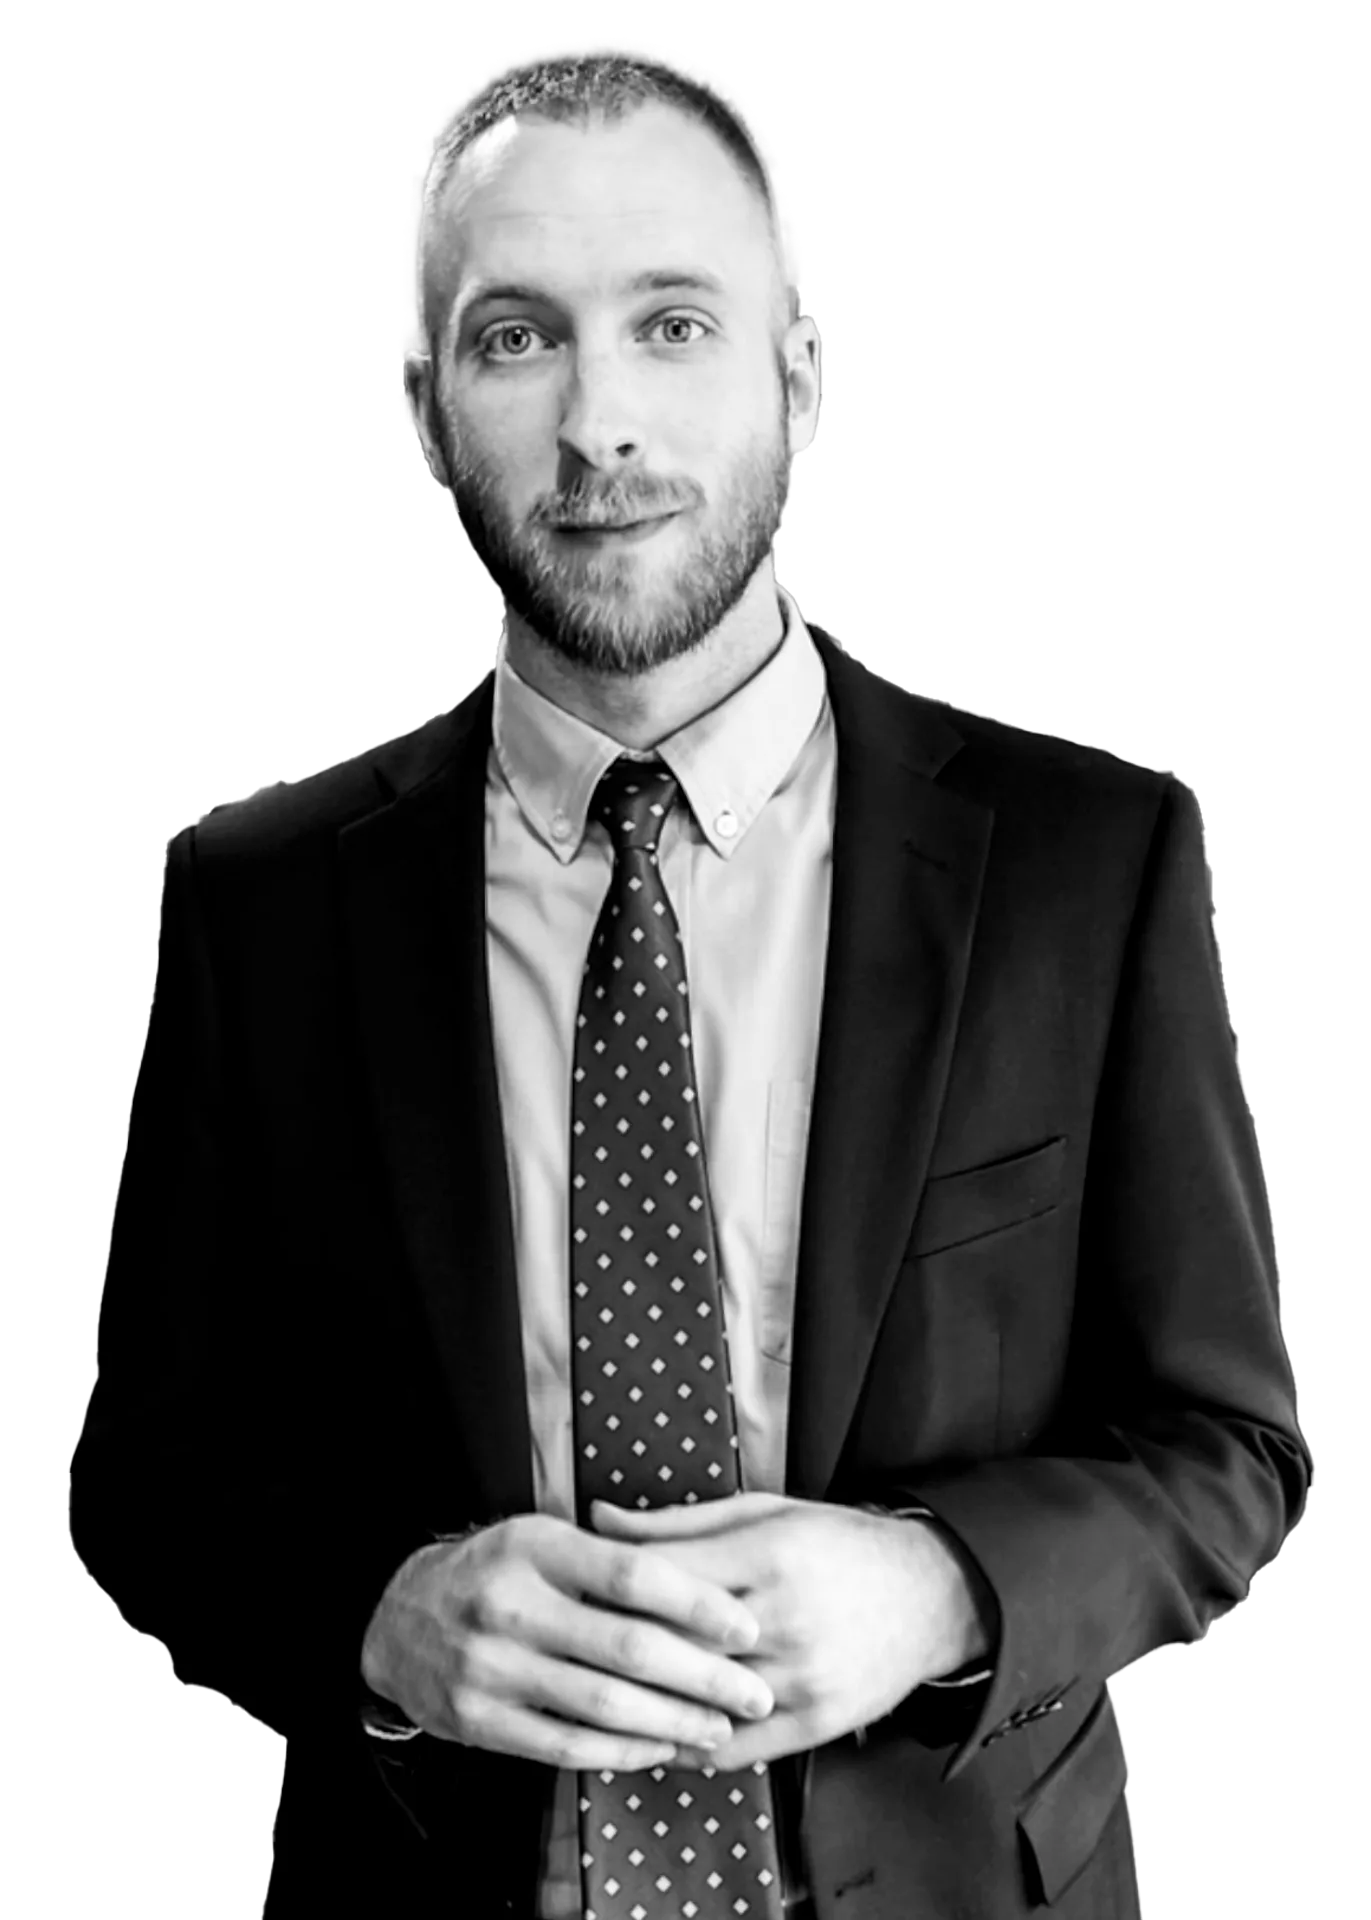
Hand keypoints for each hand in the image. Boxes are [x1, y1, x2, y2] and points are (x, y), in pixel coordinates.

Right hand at [359, 1512, 775, 1772]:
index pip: (632, 1574)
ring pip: (603, 1706)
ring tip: (720, 1727)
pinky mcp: (480, 1722)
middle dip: (703, 1676)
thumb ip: (611, 1555)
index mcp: (535, 1547)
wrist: (398, 1619)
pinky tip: (661, 1747)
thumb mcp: (541, 1539)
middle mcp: (511, 1605)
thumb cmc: (497, 1571)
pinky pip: (567, 1746)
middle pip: (627, 1648)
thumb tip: (705, 1583)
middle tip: (754, 1691)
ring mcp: (491, 1668)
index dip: (697, 1603)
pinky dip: (623, 1751)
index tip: (747, 1626)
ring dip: (674, 1722)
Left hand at [591, 1491, 970, 1771]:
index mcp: (768, 1553)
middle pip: (676, 1642)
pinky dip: (688, 1746)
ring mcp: (803, 1676)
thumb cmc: (834, 1542)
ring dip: (644, 1705)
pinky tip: (654, 1736)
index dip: (609, 1586)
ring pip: (700, 1700)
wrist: (928, 1593)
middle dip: (616, 1648)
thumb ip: (678, 1521)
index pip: (666, 1575)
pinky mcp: (818, 1722)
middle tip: (568, 1650)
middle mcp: (785, 1617)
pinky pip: (736, 1747)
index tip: (571, 1592)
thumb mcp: (762, 1511)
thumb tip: (598, 1519)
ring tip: (594, 1699)